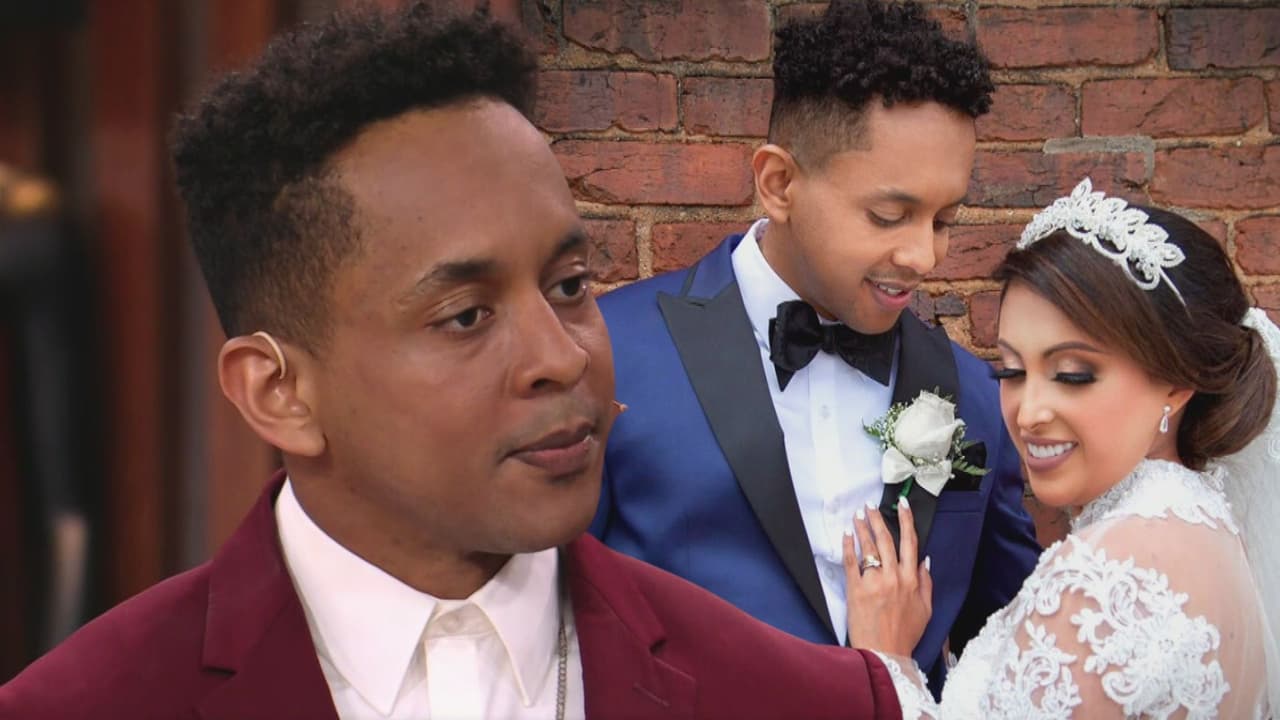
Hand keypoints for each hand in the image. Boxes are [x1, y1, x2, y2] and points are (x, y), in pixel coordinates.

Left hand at [845, 496, 932, 656]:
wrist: (885, 653)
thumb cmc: (905, 634)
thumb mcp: (926, 609)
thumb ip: (926, 582)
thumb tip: (925, 559)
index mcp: (912, 580)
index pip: (910, 542)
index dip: (906, 521)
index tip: (902, 505)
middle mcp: (894, 577)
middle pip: (886, 540)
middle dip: (879, 519)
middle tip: (871, 505)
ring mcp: (874, 582)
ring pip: (869, 547)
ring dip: (863, 527)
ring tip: (858, 515)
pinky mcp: (856, 589)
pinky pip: (851, 562)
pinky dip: (848, 546)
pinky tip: (846, 535)